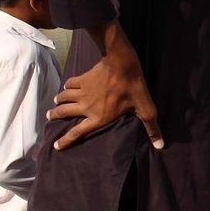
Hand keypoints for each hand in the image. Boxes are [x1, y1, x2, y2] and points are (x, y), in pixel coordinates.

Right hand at [47, 21, 162, 150]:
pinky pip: (69, 84)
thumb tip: (160, 145)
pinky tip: (66, 87)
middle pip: (64, 114)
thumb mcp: (145, 109)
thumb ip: (151, 128)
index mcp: (98, 117)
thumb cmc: (133, 88)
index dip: (65, 140)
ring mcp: (82, 92)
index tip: (56, 146)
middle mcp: (86, 107)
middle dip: (55, 117)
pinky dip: (66, 87)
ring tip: (55, 104)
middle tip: (49, 117)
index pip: (77, 132)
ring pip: (63, 98)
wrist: (121, 64)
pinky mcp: (82, 79)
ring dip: (58, 102)